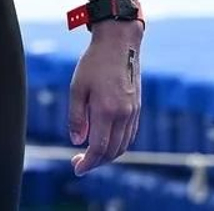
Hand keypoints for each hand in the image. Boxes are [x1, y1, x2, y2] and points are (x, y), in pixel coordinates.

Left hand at [68, 22, 142, 173]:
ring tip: (90, 156)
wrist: (120, 45)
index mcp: (107, 111)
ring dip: (107, 156)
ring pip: (123, 146)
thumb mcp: (77, 87)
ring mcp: (133, 113)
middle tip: (79, 164)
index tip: (76, 168)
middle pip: (112, 151)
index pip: (99, 148)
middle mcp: (123, 115)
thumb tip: (76, 141)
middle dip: (96, 162)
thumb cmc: (93, 63)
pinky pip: (129, 136)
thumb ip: (76, 116)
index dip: (88, 162)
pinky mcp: (137, 109)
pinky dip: (117, 145)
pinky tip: (105, 143)